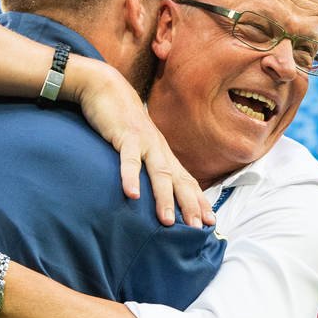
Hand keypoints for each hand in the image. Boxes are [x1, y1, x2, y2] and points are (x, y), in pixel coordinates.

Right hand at [68, 59, 212, 228]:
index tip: (210, 223)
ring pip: (159, 173)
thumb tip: (151, 190)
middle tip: (197, 230)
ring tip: (167, 221)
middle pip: (179, 181)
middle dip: (190, 205)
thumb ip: (147, 165)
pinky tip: (132, 195)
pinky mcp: (125, 136)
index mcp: (164, 153)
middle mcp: (160, 149)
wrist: (107, 88)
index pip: (187, 180)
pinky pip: (128, 159)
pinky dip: (130, 177)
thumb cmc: (123, 121)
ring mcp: (144, 142)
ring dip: (164, 197)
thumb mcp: (140, 145)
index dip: (199, 201)